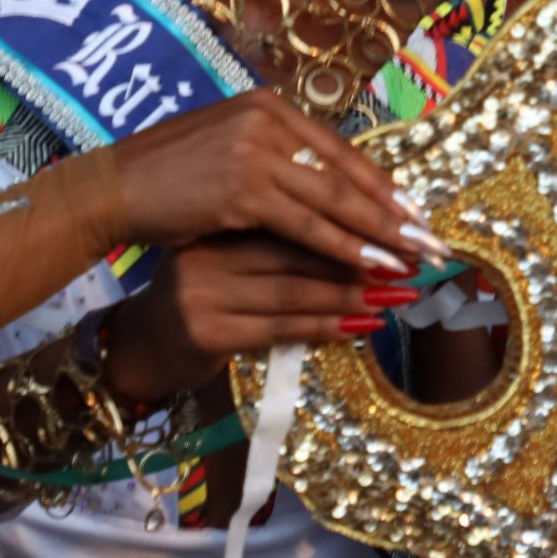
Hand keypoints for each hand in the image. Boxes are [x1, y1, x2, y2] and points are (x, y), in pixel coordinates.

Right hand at [82, 92, 421, 277]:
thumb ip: (273, 154)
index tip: (414, 210)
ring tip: (412, 259)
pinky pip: (305, 226)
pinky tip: (368, 265)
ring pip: (333, 201)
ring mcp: (256, 154)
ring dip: (377, 234)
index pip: (340, 150)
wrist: (109, 187)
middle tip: (431, 240)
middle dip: (393, 212)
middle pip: (346, 174)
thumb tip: (323, 178)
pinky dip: (341, 247)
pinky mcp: (241, 192)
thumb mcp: (226, 147)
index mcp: (268, 106)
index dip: (380, 183)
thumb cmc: (165, 175)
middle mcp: (268, 121)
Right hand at [99, 232, 412, 405]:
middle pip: (301, 251)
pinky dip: (326, 326)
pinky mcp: (206, 332)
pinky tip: (364, 324)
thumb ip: (281, 237)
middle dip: (363, 258)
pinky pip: (280, 327)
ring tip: (399, 295)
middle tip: (413, 262)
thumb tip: (366, 227)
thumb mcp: (235, 252)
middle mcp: (208, 251)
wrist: (143, 343)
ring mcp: (202, 292)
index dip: (352, 221)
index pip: (296, 214)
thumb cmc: (206, 291)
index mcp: (219, 220)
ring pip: (295, 290)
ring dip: (354, 294)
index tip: (402, 227)